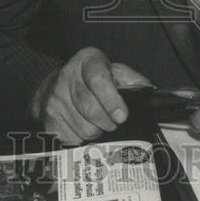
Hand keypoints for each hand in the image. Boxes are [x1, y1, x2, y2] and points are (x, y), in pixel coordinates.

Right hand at [30, 47, 151, 144]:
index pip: (98, 79)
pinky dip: (84, 139)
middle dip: (109, 121)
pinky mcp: (49, 119)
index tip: (122, 115)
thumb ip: (133, 80)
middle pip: (91, 109)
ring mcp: (55, 99)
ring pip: (85, 128)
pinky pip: (73, 139)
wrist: (56, 85)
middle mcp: (67, 77)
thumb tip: (150, 92)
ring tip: (99, 122)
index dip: (112, 100)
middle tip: (115, 121)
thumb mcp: (113, 71)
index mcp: (87, 61)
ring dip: (98, 131)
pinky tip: (85, 127)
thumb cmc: (91, 78)